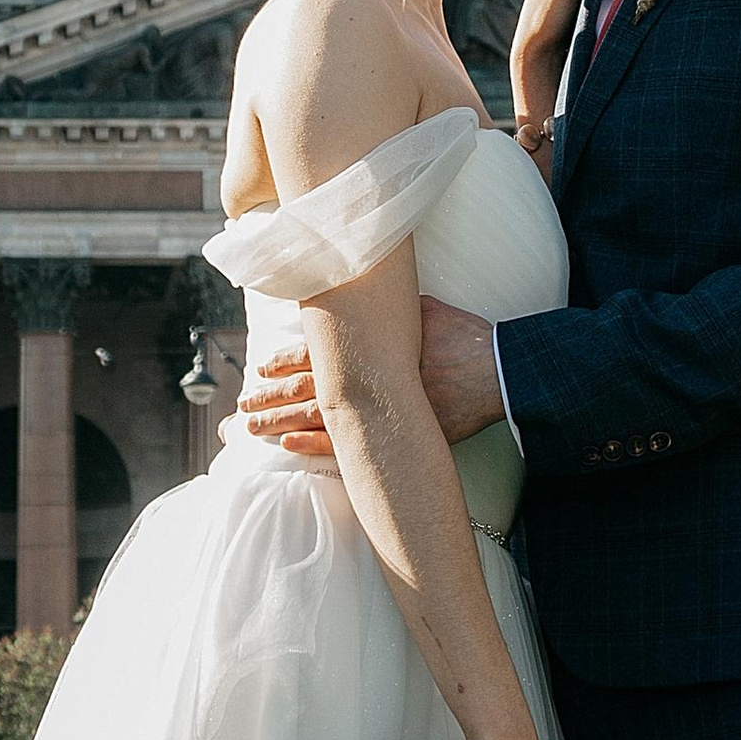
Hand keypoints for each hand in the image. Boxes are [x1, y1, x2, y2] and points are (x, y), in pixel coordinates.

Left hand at [235, 300, 505, 456]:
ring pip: (316, 417)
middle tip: (242, 404)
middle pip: (306, 387)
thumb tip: (370, 292)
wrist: (498, 372)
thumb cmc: (466, 338)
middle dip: (270, 396)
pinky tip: (288, 446)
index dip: (284, 362)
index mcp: (369, 346)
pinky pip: (345, 446)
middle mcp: (366, 377)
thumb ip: (390, 309)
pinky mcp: (395, 435)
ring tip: (251, 428)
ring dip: (280, 421)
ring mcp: (378, 409)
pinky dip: (314, 445)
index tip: (260, 368)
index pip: (314, 353)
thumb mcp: (425, 310)